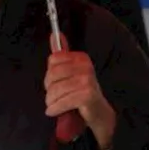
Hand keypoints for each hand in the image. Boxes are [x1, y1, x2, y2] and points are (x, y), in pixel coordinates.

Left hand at [44, 35, 116, 149]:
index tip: (54, 83)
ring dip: (51, 101)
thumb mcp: (72, 73)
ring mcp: (87, 80)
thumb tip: (54, 34)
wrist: (99, 115)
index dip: (49, 75)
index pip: (53, 60)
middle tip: (53, 97)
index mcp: (81, 58)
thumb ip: (62, 55)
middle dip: (49, 89)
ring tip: (54, 105)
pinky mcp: (87, 95)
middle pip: (52, 74)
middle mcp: (86, 66)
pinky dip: (56, 108)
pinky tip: (54, 111)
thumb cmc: (83, 94)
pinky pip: (62, 101)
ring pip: (56, 89)